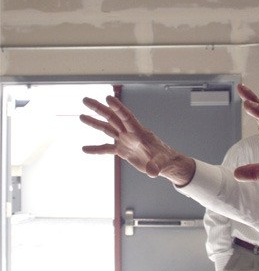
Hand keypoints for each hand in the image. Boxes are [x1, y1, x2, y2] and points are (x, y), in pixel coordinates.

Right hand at [80, 96, 195, 186]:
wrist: (165, 163)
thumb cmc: (166, 159)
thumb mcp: (162, 163)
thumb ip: (156, 165)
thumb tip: (152, 172)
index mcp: (139, 132)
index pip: (127, 117)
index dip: (118, 108)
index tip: (108, 98)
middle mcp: (130, 133)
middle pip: (112, 118)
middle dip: (99, 109)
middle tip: (85, 100)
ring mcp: (125, 141)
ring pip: (107, 128)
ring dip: (95, 122)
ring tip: (81, 116)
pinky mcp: (123, 150)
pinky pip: (107, 148)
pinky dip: (96, 149)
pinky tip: (84, 149)